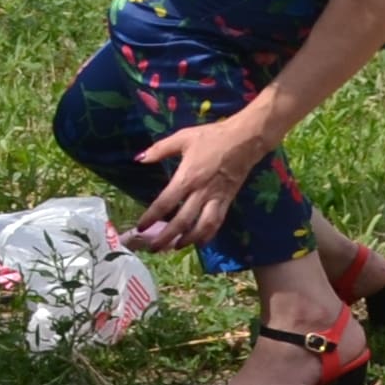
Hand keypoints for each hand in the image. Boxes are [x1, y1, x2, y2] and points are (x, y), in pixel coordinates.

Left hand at [124, 109, 278, 253]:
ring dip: (189, 240)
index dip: (152, 216)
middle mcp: (201, 192)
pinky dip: (208, 235)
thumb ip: (160, 149)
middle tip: (154, 248)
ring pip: (202, 227)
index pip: (166, 202)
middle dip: (167, 236)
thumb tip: (139, 159)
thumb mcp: (183, 138)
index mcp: (187, 177)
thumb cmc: (212, 137)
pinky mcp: (228, 200)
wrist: (245, 139)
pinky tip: (200, 241)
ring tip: (175, 247)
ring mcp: (216, 198)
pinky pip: (217, 222)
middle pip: (182, 221)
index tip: (141, 227)